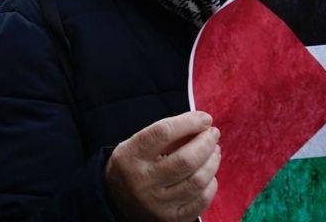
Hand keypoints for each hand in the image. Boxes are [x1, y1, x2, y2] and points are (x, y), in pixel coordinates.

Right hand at [104, 111, 219, 220]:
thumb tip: (201, 125)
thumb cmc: (131, 167)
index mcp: (130, 157)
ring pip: (197, 181)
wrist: (116, 202)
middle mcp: (143, 181)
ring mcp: (158, 203)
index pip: (162, 133)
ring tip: (214, 151)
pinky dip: (211, 184)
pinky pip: (201, 200)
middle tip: (213, 133)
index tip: (204, 118)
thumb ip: (163, 137)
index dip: (188, 123)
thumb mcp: (134, 146)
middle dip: (206, 143)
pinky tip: (209, 175)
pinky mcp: (172, 219)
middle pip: (186, 160)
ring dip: (212, 162)